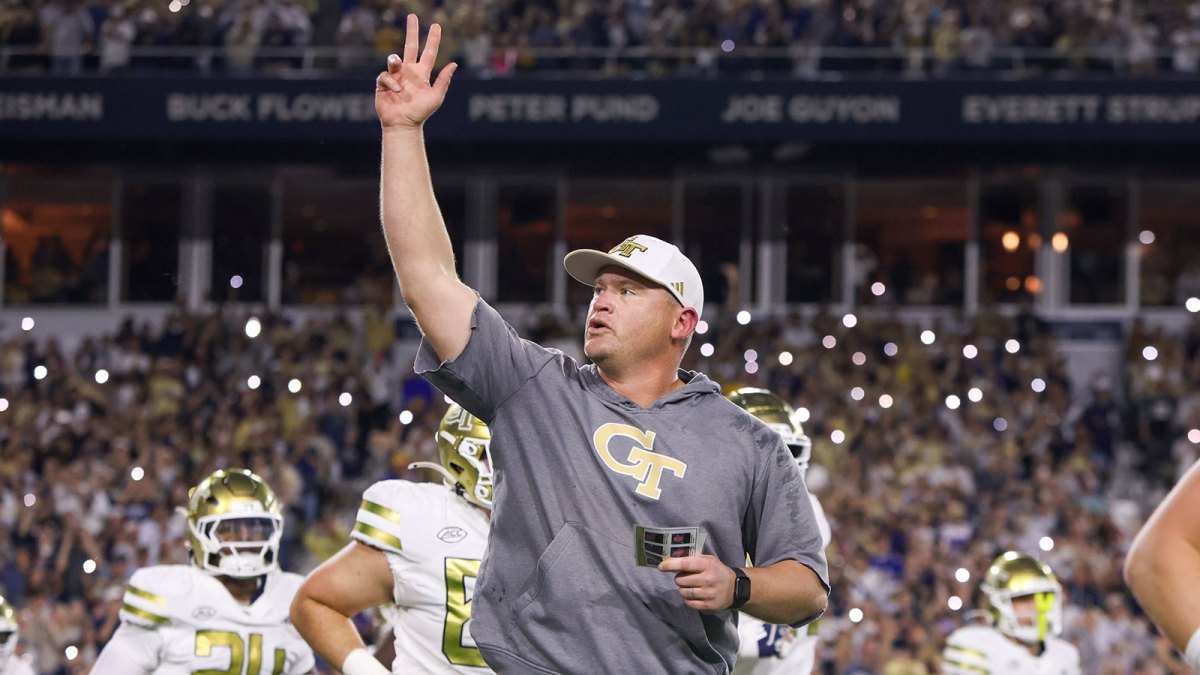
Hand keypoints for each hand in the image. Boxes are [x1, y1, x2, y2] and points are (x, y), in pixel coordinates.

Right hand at [375, 14, 456, 129]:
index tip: (436, 25)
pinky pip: (385, 75)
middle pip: (410, 46)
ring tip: (399, 71)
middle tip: (412, 16)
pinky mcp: (383, 83)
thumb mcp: (436, 97)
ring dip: (395, 61)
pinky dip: (391, 82)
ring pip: (393, 58)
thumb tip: (454, 64)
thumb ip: (443, 80)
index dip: (433, 39)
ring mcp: (395, 76)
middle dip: (411, 31)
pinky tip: (396, 91)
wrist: (403, 124)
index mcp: (422, 73)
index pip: (429, 52)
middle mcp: (409, 71)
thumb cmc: (420, 113)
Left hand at [658, 555, 735, 613]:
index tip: (661, 566)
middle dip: (679, 579)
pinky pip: (688, 603)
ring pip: (683, 592)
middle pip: (681, 580)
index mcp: (708, 565)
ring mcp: (708, 594)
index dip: (671, 565)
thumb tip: (671, 559)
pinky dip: (688, 599)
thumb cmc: (717, 571)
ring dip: (683, 590)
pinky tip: (695, 595)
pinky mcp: (708, 606)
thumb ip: (693, 559)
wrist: (735, 588)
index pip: (685, 564)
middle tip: (685, 578)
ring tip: (691, 587)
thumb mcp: (709, 560)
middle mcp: (708, 579)